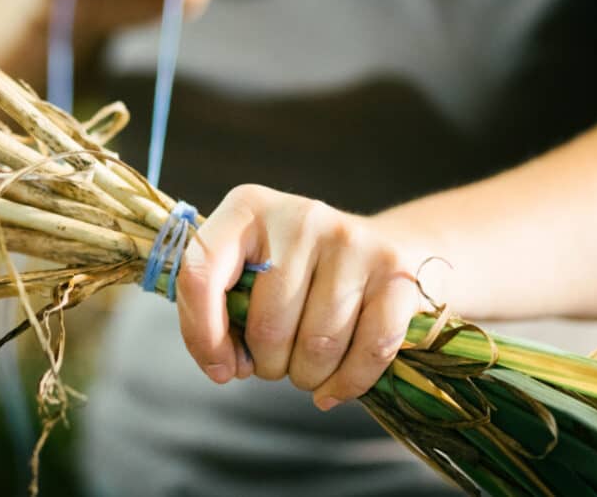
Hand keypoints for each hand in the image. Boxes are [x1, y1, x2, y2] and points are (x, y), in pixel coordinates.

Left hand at [177, 184, 429, 409]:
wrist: (382, 248)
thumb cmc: (296, 272)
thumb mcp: (247, 271)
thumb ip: (219, 309)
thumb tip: (224, 365)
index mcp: (247, 209)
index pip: (201, 272)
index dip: (202, 334)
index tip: (219, 368)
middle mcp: (299, 217)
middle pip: (268, 326)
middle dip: (266, 365)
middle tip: (274, 362)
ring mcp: (351, 240)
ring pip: (318, 346)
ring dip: (307, 376)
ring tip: (306, 367)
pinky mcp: (395, 270)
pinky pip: (370, 350)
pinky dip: (349, 383)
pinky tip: (336, 386)